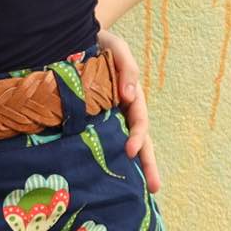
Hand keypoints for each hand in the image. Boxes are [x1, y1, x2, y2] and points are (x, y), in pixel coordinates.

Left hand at [95, 27, 160, 193]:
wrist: (76, 38)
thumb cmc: (101, 42)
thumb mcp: (116, 47)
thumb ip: (126, 68)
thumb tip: (129, 95)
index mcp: (130, 97)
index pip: (139, 121)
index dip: (137, 137)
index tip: (130, 151)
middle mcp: (123, 110)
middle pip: (140, 141)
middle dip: (148, 164)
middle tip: (154, 188)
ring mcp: (109, 117)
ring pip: (123, 145)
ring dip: (133, 168)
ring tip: (139, 192)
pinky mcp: (91, 120)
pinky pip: (102, 142)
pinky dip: (107, 159)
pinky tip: (103, 181)